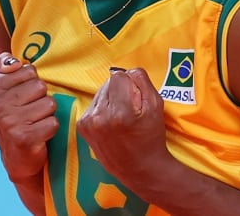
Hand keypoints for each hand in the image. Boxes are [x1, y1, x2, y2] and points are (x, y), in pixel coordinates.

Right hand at [0, 52, 58, 181]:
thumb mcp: (8, 93)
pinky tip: (39, 136)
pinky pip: (53, 122)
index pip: (30, 70)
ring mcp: (8, 121)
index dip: (33, 85)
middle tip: (31, 113)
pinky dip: (51, 129)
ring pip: (50, 103)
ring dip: (48, 115)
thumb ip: (8, 71)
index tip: (23, 99)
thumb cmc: (17, 120)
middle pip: (41, 86)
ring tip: (35, 124)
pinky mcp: (23, 137)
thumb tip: (10, 59)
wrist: (17, 158)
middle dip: (42, 99)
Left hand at [77, 68, 171, 185]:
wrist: (140, 167)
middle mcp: (99, 116)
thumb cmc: (151, 136)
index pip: (119, 76)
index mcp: (119, 111)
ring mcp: (88, 123)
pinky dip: (103, 109)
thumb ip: (142, 81)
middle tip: (131, 109)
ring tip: (122, 117)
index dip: (131, 83)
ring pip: (100, 93)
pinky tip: (112, 122)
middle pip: (108, 83)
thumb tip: (127, 70)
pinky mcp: (82, 127)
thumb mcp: (156, 105)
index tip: (137, 97)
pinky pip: (94, 105)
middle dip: (120, 90)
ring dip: (111, 99)